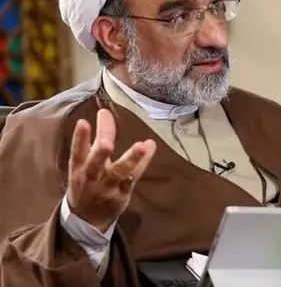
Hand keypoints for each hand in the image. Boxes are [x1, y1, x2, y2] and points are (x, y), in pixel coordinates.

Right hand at [66, 108, 155, 231]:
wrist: (87, 219)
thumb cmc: (86, 183)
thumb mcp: (82, 165)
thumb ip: (94, 141)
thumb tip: (105, 114)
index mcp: (78, 169)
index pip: (77, 152)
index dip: (79, 138)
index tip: (83, 122)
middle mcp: (91, 177)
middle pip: (96, 163)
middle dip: (101, 152)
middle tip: (107, 142)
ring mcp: (107, 187)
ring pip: (119, 172)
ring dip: (130, 158)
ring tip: (141, 145)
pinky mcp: (122, 194)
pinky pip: (134, 176)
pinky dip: (143, 162)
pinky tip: (150, 147)